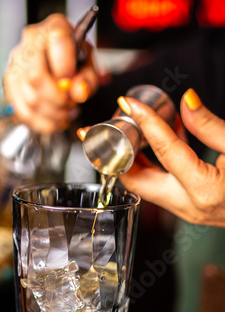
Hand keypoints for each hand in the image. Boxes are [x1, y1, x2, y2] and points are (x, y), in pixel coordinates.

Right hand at [3, 13, 99, 133]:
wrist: (59, 62)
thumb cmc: (75, 61)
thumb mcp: (90, 66)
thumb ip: (88, 79)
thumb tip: (77, 92)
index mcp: (55, 27)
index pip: (57, 43)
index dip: (66, 70)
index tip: (73, 84)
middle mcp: (31, 41)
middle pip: (36, 77)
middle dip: (58, 99)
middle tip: (70, 104)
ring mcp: (16, 61)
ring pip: (30, 98)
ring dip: (52, 113)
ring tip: (64, 111)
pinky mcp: (9, 81)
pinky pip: (23, 110)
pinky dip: (42, 122)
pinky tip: (54, 119)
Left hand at [118, 89, 224, 226]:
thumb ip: (209, 126)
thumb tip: (185, 101)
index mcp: (204, 189)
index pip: (164, 150)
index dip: (145, 122)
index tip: (128, 103)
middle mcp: (188, 206)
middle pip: (135, 179)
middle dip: (115, 152)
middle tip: (102, 128)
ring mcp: (185, 210)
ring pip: (142, 184)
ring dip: (128, 157)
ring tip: (118, 132)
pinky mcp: (186, 207)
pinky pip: (157, 184)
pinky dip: (149, 163)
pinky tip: (150, 140)